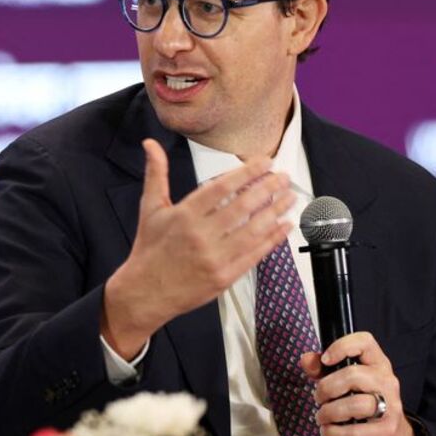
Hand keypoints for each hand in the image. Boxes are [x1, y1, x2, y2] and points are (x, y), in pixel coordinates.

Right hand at [102, 138, 294, 358]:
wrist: (145, 292)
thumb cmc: (150, 248)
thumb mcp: (150, 208)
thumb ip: (156, 173)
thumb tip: (150, 143)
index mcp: (184, 215)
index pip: (221, 188)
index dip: (246, 173)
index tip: (265, 162)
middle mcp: (201, 235)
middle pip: (242, 207)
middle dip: (268, 189)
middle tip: (284, 177)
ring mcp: (214, 258)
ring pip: (253, 231)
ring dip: (275, 212)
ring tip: (290, 197)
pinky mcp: (224, 277)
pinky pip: (254, 255)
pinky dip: (272, 240)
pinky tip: (285, 226)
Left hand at [300, 332, 418, 435]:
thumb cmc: (365, 404)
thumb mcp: (344, 382)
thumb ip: (323, 369)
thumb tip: (306, 359)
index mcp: (377, 363)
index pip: (365, 342)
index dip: (342, 346)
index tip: (325, 360)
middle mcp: (387, 381)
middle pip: (354, 375)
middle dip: (327, 388)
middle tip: (319, 398)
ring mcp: (391, 406)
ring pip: (356, 404)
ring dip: (330, 412)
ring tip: (322, 417)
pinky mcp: (387, 431)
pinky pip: (355, 432)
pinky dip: (335, 433)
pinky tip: (329, 431)